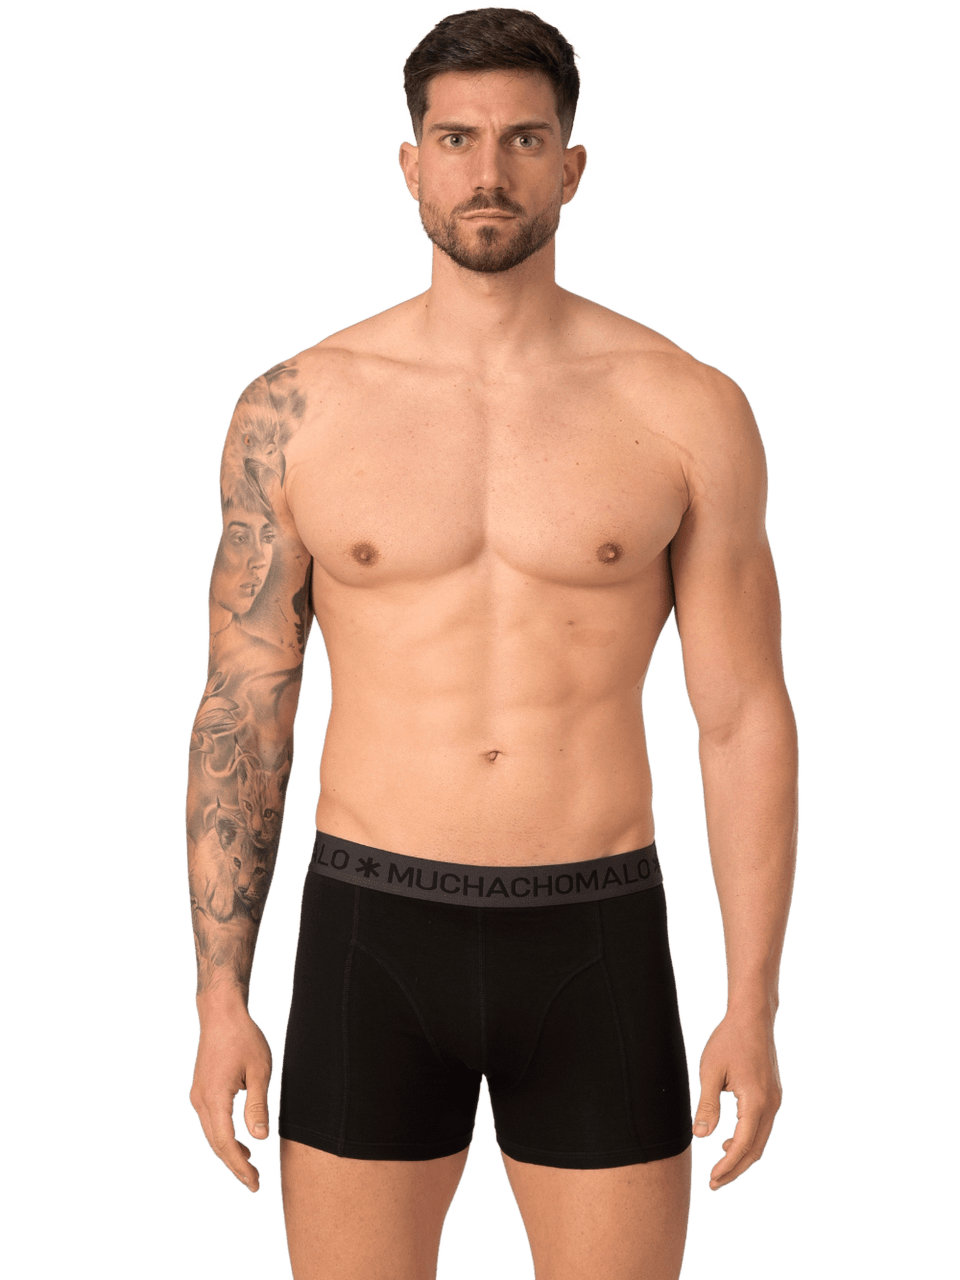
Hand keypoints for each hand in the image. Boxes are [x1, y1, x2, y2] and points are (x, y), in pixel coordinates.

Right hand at [188, 1009, 274, 1192]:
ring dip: (229, 1152)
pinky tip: (240, 1141)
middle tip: (254, 1183)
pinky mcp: (200, 1090)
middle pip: (216, 1144)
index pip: (226, 1143)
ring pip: (211, 1134)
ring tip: (250, 1166)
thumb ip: (257, 1105)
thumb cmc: (244, 1038)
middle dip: (234, 1166)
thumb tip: (259, 1138)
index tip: (254, 1183)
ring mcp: (197, 1095)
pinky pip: (210, 1122)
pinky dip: (223, 1136)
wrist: (220, 1013)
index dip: (239, 1166)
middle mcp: (200, 1100)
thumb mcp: (259, 1071)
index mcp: (215, 1098)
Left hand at [692, 1011, 783, 1191]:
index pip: (742, 1146)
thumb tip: (701, 1136)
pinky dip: (748, 1140)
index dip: (727, 1167)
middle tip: (714, 1183)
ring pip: (761, 1140)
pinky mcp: (773, 1094)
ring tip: (719, 1166)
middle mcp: (771, 1105)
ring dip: (742, 1156)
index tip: (711, 1180)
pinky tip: (729, 1140)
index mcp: (756, 1102)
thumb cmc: (729, 1039)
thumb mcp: (711, 1072)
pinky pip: (762, 1127)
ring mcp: (775, 1100)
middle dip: (735, 1169)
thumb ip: (707, 1106)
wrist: (753, 1016)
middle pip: (755, 1150)